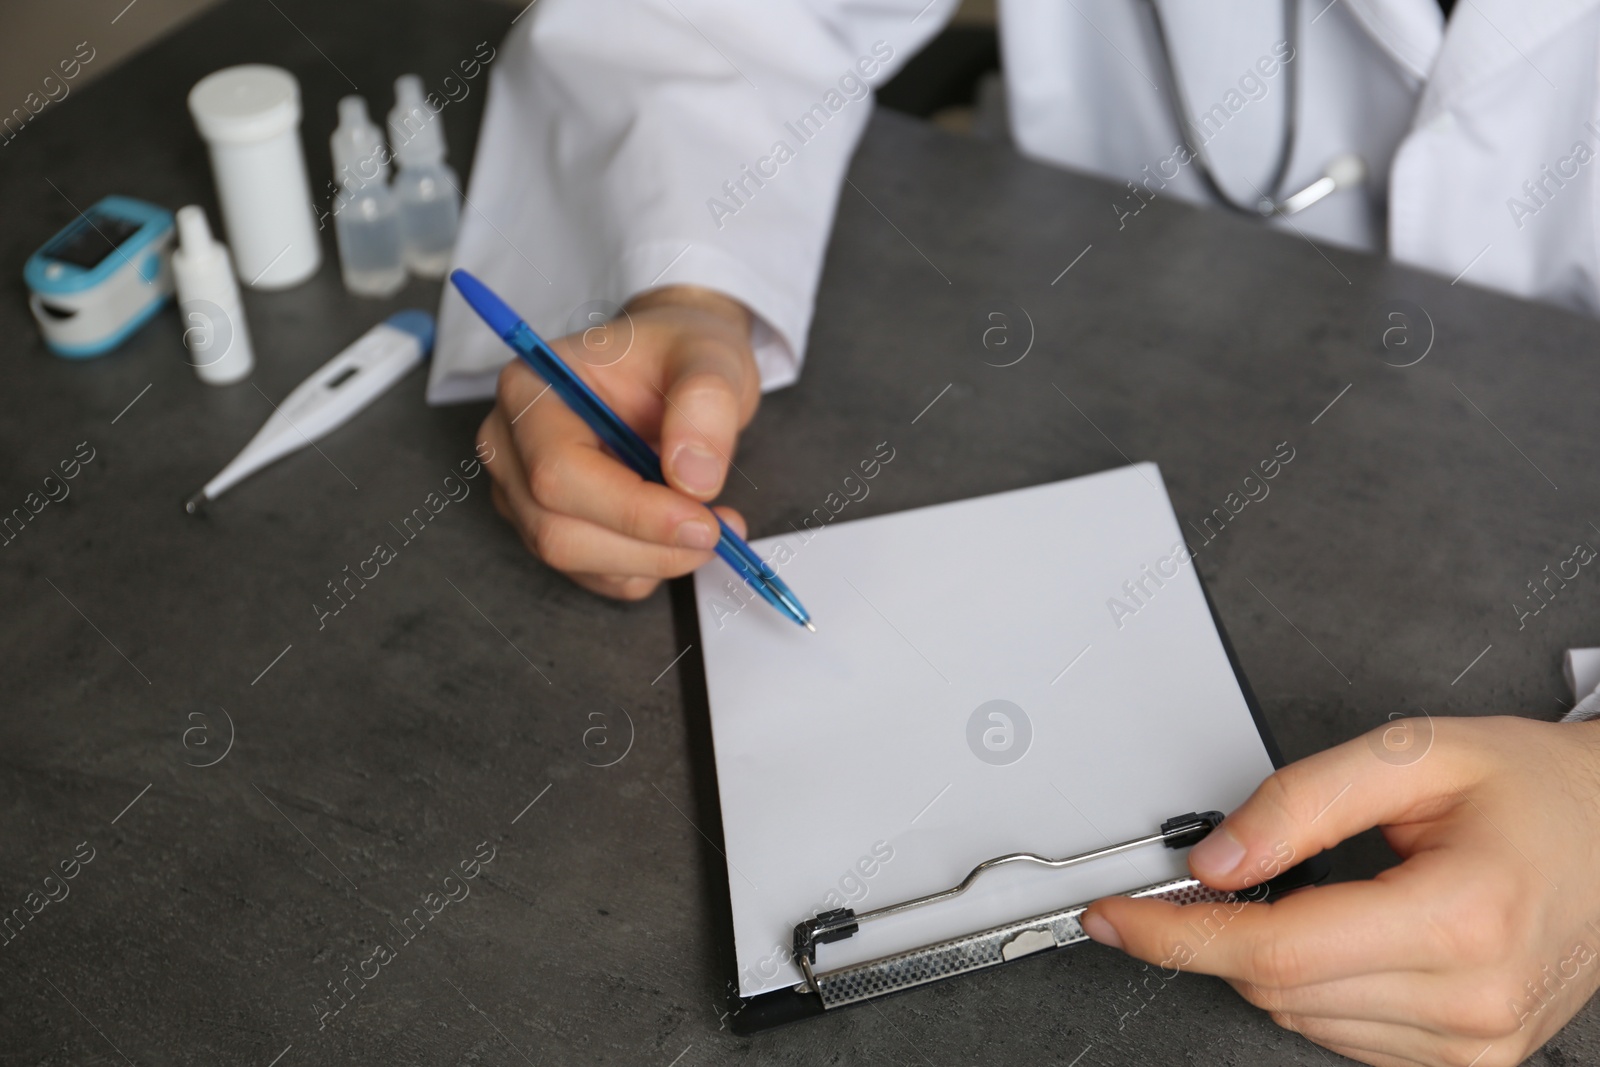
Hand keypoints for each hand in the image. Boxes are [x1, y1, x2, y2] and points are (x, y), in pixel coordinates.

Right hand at [477, 286, 759, 599]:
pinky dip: (648, 568)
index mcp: (531, 390)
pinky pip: (596, 574)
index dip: (631, 510)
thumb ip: (705, 404)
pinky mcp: (549, 528)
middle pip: (558, 530)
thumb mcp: (709, 356)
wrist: (677, 369)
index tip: (702, 521)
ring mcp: (522, 493)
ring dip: (654, 560)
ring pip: (576, 560)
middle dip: (648, 546)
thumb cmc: (679, 353)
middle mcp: (511, 446)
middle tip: (719, 530)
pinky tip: (679, 532)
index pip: (558, 472)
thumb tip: (692, 480)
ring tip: (712, 523)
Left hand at [1082, 715, 1599, 1066]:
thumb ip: (1300, 800)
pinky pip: (1340, 1036)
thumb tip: (1215, 858)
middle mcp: (1471, 998)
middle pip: (1276, 986)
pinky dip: (1309, 985)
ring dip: (1266, 957)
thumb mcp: (1412, 755)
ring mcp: (1474, 1044)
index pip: (1274, 949)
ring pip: (1299, 1017)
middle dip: (1216, 932)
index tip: (1114, 917)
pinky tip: (1342, 934)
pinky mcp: (1469, 1062)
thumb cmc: (1530, 790)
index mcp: (1462, 918)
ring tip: (1313, 889)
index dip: (1175, 934)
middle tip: (1207, 875)